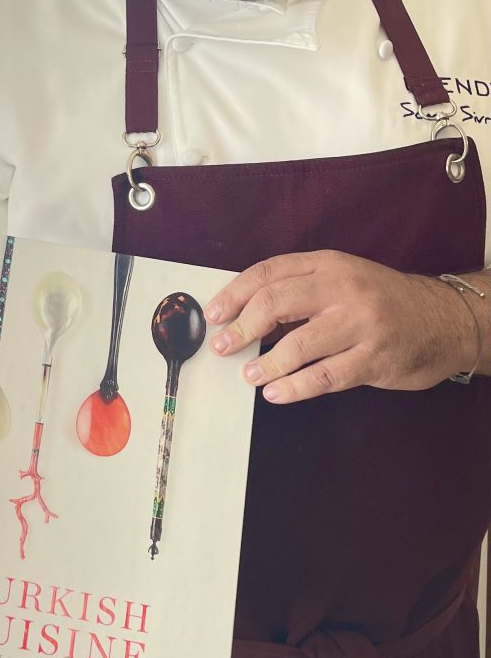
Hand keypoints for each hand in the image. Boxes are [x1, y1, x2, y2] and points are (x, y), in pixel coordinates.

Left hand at [205, 250, 474, 403]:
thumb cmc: (380, 301)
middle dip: (242, 327)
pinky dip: (295, 387)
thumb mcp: (341, 280)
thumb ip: (298, 291)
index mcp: (329, 264)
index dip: (235, 293)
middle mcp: (344, 289)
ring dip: (266, 363)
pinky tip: (277, 393)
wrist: (445, 320)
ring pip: (299, 345)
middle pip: (276, 303)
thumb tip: (244, 315)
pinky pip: (325, 376)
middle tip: (222, 347)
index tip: (213, 315)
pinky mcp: (376, 358)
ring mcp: (362, 324)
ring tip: (248, 375)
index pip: (269, 272)